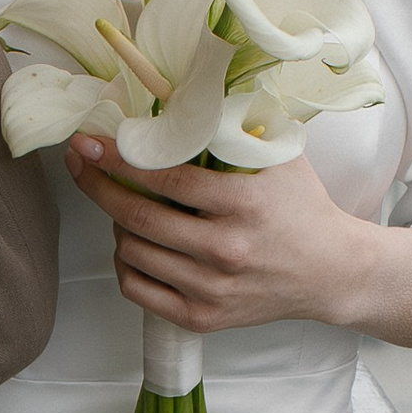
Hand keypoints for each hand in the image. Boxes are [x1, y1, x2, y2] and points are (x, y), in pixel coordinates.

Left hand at [63, 135, 370, 334]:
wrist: (332, 272)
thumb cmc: (300, 205)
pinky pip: (138, 290)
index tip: (89, 142)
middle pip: (138, 217)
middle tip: (79, 163)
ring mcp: (213, 289)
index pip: (165, 178)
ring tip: (123, 204)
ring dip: (116, 223)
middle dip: (97, 185)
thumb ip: (229, 127)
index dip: (118, 157)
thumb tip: (170, 94)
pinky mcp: (204, 318)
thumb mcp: (276, 155)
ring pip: (132, 251)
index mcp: (244, 203)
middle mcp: (226, 250)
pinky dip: (124, 263)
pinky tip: (133, 243)